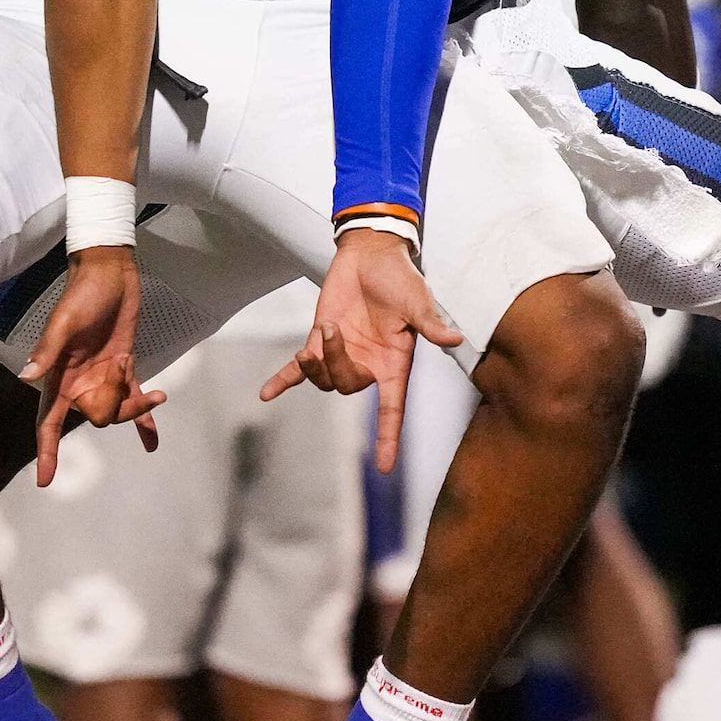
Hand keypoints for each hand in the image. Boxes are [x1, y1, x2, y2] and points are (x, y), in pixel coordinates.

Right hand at [23, 244, 164, 485]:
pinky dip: (145, 420)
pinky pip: (134, 399)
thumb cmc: (82, 294)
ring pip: (119, 410)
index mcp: (59, 376)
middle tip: (119, 366)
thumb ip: (48, 350)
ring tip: (153, 389)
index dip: (47, 450)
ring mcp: (102, 377)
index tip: (45, 481)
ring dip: (137, 405)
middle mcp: (79, 382)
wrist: (110, 273)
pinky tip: (152, 443)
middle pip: (97, 417)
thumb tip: (28, 377)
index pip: (49, 422)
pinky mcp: (124, 366)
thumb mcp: (64, 321)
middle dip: (115, 406)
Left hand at [262, 227, 464, 471]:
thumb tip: (454, 338)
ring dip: (316, 360)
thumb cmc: (400, 278)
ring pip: (323, 379)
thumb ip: (431, 323)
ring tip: (323, 330)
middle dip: (336, 364)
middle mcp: (368, 363)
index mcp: (394, 362)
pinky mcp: (319, 338)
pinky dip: (282, 380)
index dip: (389, 437)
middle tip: (334, 329)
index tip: (386, 466)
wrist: (371, 254)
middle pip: (347, 387)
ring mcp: (342, 352)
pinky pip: (298, 369)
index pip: (392, 408)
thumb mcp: (418, 301)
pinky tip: (266, 394)